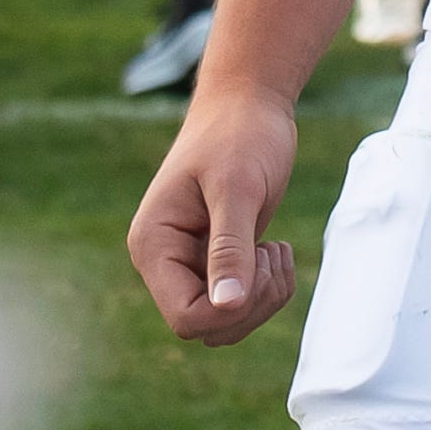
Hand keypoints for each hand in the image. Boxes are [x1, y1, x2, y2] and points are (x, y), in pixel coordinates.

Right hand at [129, 87, 301, 344]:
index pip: (184, 317)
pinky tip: (274, 249)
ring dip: (263, 297)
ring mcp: (188, 262)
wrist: (248, 103)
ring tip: (276, 249)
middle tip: (274, 252)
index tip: (259, 264)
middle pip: (207, 326)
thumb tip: (227, 307)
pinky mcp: (214, 260)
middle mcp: (164, 260)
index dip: (229, 310)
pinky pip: (240, 302)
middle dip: (252, 303)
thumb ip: (230, 249)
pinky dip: (267, 287)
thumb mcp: (238, 189)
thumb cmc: (240, 134)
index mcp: (153, 245)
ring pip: (226, 321)